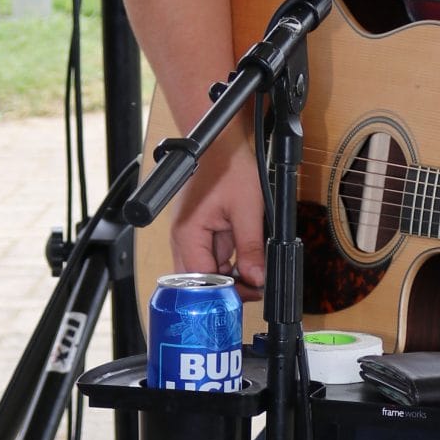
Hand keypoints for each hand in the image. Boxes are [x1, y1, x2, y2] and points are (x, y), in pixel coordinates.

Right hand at [166, 140, 266, 300]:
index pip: (200, 280)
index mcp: (187, 234)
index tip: (250, 293)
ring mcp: (190, 236)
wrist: (222, 146)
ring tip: (256, 274)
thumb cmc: (229, 167)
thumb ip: (250, 247)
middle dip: (226, 288)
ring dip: (229, 276)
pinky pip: (211, 257)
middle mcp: (182, 238)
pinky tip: (247, 261)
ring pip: (206, 271)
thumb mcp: (247, 210)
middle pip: (198, 281)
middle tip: (255, 288)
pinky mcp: (199, 232)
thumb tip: (256, 277)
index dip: (224, 291)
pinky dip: (229, 263)